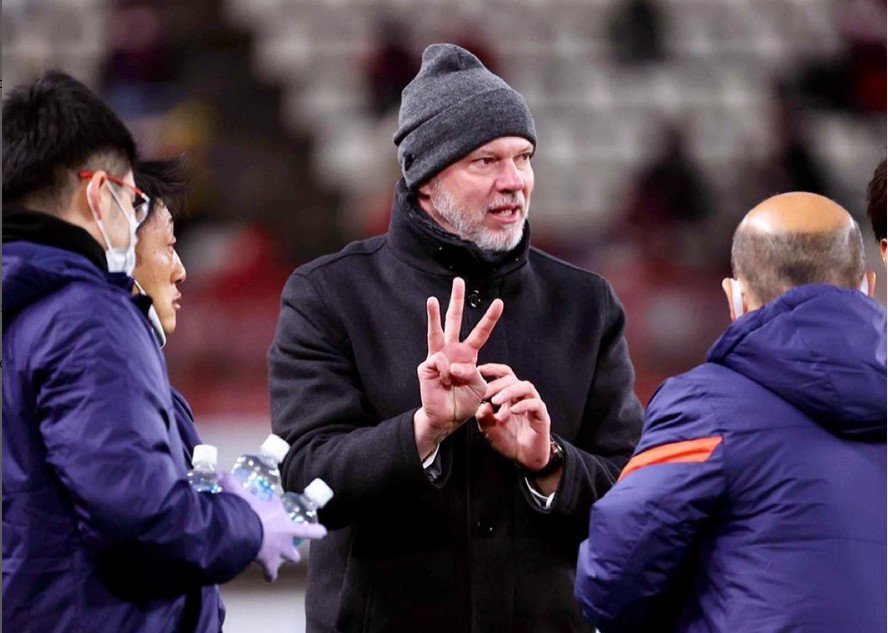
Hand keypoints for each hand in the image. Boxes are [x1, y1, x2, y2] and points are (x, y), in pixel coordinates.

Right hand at [219, 473, 326, 581]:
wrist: (244, 533)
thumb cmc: (245, 511)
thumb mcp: (238, 494)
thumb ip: (230, 484)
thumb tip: (220, 474)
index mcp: (277, 511)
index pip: (277, 505)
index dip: (273, 504)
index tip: (269, 502)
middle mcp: (284, 530)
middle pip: (299, 532)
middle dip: (296, 529)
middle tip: (291, 534)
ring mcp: (280, 548)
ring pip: (291, 555)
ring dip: (289, 556)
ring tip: (284, 558)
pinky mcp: (271, 563)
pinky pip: (272, 572)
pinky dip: (269, 575)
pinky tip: (268, 578)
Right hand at [415, 278, 503, 459]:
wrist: (448, 419)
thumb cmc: (464, 402)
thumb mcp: (478, 387)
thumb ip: (472, 372)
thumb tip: (453, 363)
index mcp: (468, 354)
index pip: (481, 332)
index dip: (489, 318)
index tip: (499, 302)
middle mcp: (452, 350)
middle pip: (455, 320)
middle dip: (456, 300)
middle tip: (459, 281)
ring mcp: (438, 356)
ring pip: (436, 331)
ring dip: (433, 314)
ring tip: (431, 299)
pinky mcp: (427, 365)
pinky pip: (440, 362)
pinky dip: (446, 374)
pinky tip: (445, 383)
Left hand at [477, 364, 551, 471]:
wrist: (524, 458)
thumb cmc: (507, 441)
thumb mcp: (489, 429)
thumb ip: (484, 417)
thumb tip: (481, 405)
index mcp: (510, 396)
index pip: (504, 375)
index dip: (493, 369)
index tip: (479, 370)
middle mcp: (522, 397)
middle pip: (513, 379)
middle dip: (497, 383)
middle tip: (484, 392)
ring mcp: (533, 405)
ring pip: (526, 387)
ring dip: (509, 391)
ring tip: (496, 401)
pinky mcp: (542, 416)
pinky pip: (535, 404)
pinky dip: (523, 405)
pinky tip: (511, 411)